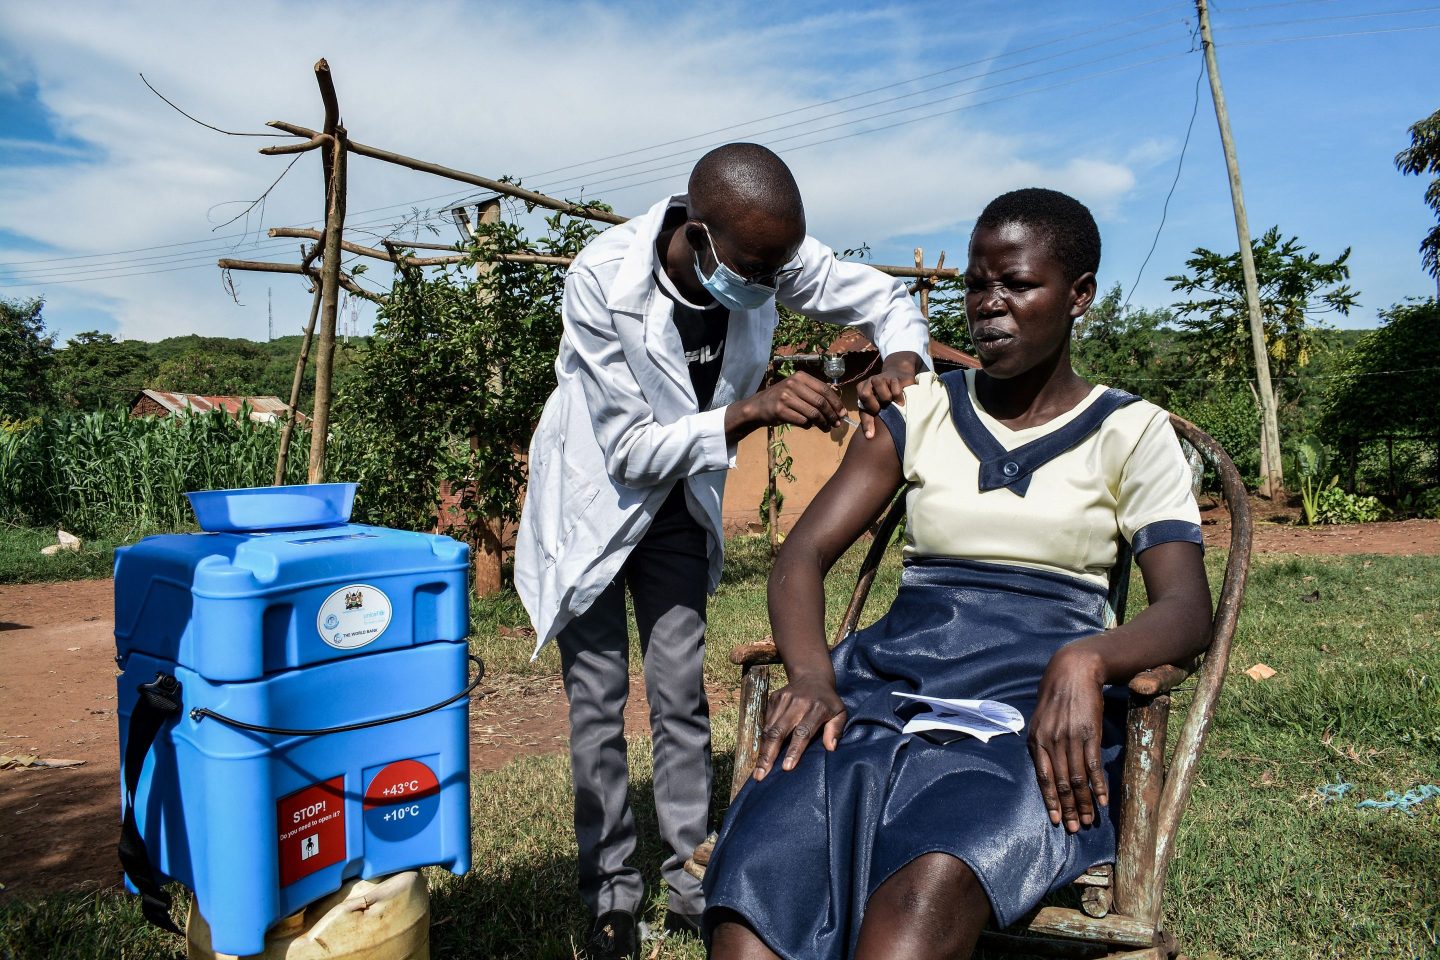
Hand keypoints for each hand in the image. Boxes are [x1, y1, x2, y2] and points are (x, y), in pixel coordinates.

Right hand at [743, 371, 846, 430]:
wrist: (759, 406)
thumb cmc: (783, 398)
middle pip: (821, 402)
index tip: (842, 413)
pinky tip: (809, 426)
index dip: (836, 403)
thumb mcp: (798, 388)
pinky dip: (809, 426)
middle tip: (836, 424)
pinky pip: (802, 421)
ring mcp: (786, 397)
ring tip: (826, 428)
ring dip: (822, 423)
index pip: (825, 390)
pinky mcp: (780, 410)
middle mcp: (793, 384)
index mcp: (801, 377)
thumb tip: (838, 406)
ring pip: (813, 413)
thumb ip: (815, 392)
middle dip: (832, 415)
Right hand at [751, 677, 846, 780]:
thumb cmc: (828, 701)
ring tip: (758, 771)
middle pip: (779, 731)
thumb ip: (836, 729)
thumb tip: (831, 748)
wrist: (812, 676)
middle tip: (761, 775)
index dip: (794, 750)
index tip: (787, 767)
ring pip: (769, 729)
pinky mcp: (773, 699)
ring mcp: (783, 700)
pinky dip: (763, 740)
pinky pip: (766, 722)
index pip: (803, 732)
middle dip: (769, 755)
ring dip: (763, 751)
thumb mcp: (840, 712)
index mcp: (816, 708)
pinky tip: (761, 755)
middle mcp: (797, 703)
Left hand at [856, 351, 920, 437]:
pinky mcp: (893, 377)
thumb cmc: (884, 395)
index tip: (871, 435)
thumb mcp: (874, 407)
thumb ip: (869, 419)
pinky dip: (899, 398)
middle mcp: (868, 382)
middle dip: (875, 405)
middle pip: (865, 395)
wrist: (898, 376)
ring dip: (888, 400)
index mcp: (861, 389)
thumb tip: (869, 436)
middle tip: (882, 408)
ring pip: (881, 392)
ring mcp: (880, 378)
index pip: (860, 406)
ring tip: (891, 402)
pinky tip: (900, 400)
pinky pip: (895, 390)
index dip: (866, 421)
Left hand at [1028, 645, 1108, 832]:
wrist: (1073, 671)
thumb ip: (1041, 743)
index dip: (1051, 801)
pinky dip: (1098, 786)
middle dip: (1069, 808)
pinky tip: (1102, 800)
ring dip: (1085, 802)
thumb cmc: (1056, 696)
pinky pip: (1093, 766)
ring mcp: (1071, 738)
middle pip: (1062, 783)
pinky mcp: (1089, 733)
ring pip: (1078, 778)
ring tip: (1090, 820)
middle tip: (1077, 828)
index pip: (1044, 778)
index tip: (1057, 821)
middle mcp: (1052, 741)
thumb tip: (1046, 768)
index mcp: (1037, 740)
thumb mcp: (1040, 719)